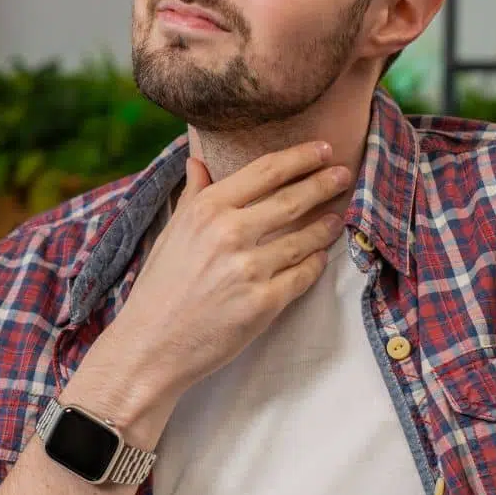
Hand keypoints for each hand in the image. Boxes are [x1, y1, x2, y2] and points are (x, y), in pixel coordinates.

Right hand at [109, 141, 351, 396]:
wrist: (151, 345)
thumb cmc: (159, 288)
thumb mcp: (172, 232)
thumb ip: (193, 194)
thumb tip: (198, 159)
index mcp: (206, 209)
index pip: (266, 170)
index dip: (300, 156)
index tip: (322, 148)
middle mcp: (229, 233)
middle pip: (293, 199)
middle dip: (324, 183)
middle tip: (344, 173)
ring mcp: (249, 269)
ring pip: (304, 239)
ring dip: (325, 226)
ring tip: (336, 217)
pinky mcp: (264, 303)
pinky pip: (303, 275)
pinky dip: (315, 263)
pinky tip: (320, 256)